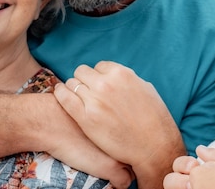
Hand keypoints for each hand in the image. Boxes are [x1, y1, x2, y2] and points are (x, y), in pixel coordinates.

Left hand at [55, 61, 185, 188]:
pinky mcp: (85, 118)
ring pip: (72, 83)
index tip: (100, 85)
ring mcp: (94, 100)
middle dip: (85, 81)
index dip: (99, 76)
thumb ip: (126, 80)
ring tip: (79, 100)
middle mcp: (106, 84)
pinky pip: (64, 98)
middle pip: (82, 72)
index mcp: (121, 74)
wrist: (152, 146)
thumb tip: (115, 77)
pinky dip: (60, 94)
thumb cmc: (153, 119)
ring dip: (74, 89)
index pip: (99, 66)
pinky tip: (61, 95)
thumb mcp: (144, 88)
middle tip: (89, 93)